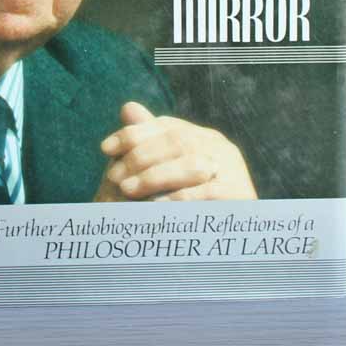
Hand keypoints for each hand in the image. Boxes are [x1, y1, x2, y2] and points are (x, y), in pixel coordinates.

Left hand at [93, 102, 256, 201]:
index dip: (133, 134)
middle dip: (140, 157)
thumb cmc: (187, 204)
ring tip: (126, 189)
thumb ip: (150, 142)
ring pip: (189, 163)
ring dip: (154, 176)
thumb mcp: (164, 171)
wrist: (221, 238)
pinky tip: (154, 206)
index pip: (165, 126)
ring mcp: (232, 168)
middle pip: (177, 141)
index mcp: (202, 137)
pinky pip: (205, 193)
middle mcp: (220, 146)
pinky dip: (177, 198)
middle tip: (113, 176)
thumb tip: (128, 107)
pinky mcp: (240, 193)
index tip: (105, 148)